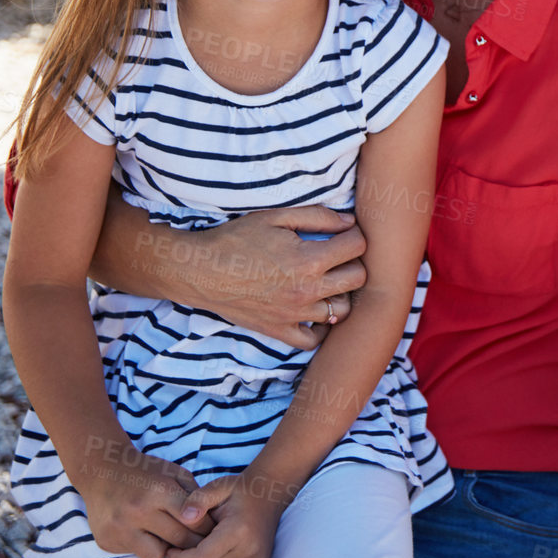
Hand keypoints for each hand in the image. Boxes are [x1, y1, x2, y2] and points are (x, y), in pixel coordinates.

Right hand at [73, 448, 206, 557]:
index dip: (206, 526)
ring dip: (168, 549)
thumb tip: (210, 520)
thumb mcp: (174, 473)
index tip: (213, 529)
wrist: (101, 471)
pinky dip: (145, 547)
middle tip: (202, 542)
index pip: (194, 520)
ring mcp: (120, 529)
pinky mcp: (107, 541)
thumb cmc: (145, 472)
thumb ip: (193, 495)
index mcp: (159, 491)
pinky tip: (147, 535)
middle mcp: (138, 511)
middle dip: (194, 543)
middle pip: (179, 540)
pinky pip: (135, 553)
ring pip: (157, 554)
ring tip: (172, 540)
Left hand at [165, 474, 284, 557]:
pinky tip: (208, 556)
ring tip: (192, 553)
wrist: (269, 494)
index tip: (170, 549)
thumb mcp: (218, 487)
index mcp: (239, 531)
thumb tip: (185, 516)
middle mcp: (250, 550)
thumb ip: (198, 499)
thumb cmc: (240, 490)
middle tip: (177, 552)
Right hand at [186, 207, 366, 348]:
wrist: (199, 271)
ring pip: (340, 311)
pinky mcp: (278, 330)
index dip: (355, 235)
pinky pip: (313, 339)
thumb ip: (318, 217)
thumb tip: (350, 224)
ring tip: (326, 282)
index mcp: (309, 260)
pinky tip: (312, 309)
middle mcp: (306, 291)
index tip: (345, 234)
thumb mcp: (277, 217)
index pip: (357, 246)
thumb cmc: (236, 239)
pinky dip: (318, 327)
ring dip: (339, 295)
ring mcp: (294, 315)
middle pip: (358, 279)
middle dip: (353, 263)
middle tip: (338, 257)